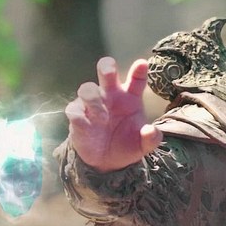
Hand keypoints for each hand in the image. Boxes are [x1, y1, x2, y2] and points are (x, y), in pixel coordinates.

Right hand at [65, 57, 162, 172]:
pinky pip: (73, 109)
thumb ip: (151, 138)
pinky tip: (87, 124)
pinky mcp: (78, 116)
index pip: (136, 79)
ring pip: (87, 88)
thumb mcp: (143, 145)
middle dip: (107, 67)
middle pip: (107, 72)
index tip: (142, 64)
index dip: (139, 70)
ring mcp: (92, 104)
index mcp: (131, 97)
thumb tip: (151, 132)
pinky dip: (79, 115)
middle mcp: (111, 95)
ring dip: (93, 100)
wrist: (108, 161)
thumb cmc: (128, 144)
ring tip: (103, 118)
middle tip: (108, 71)